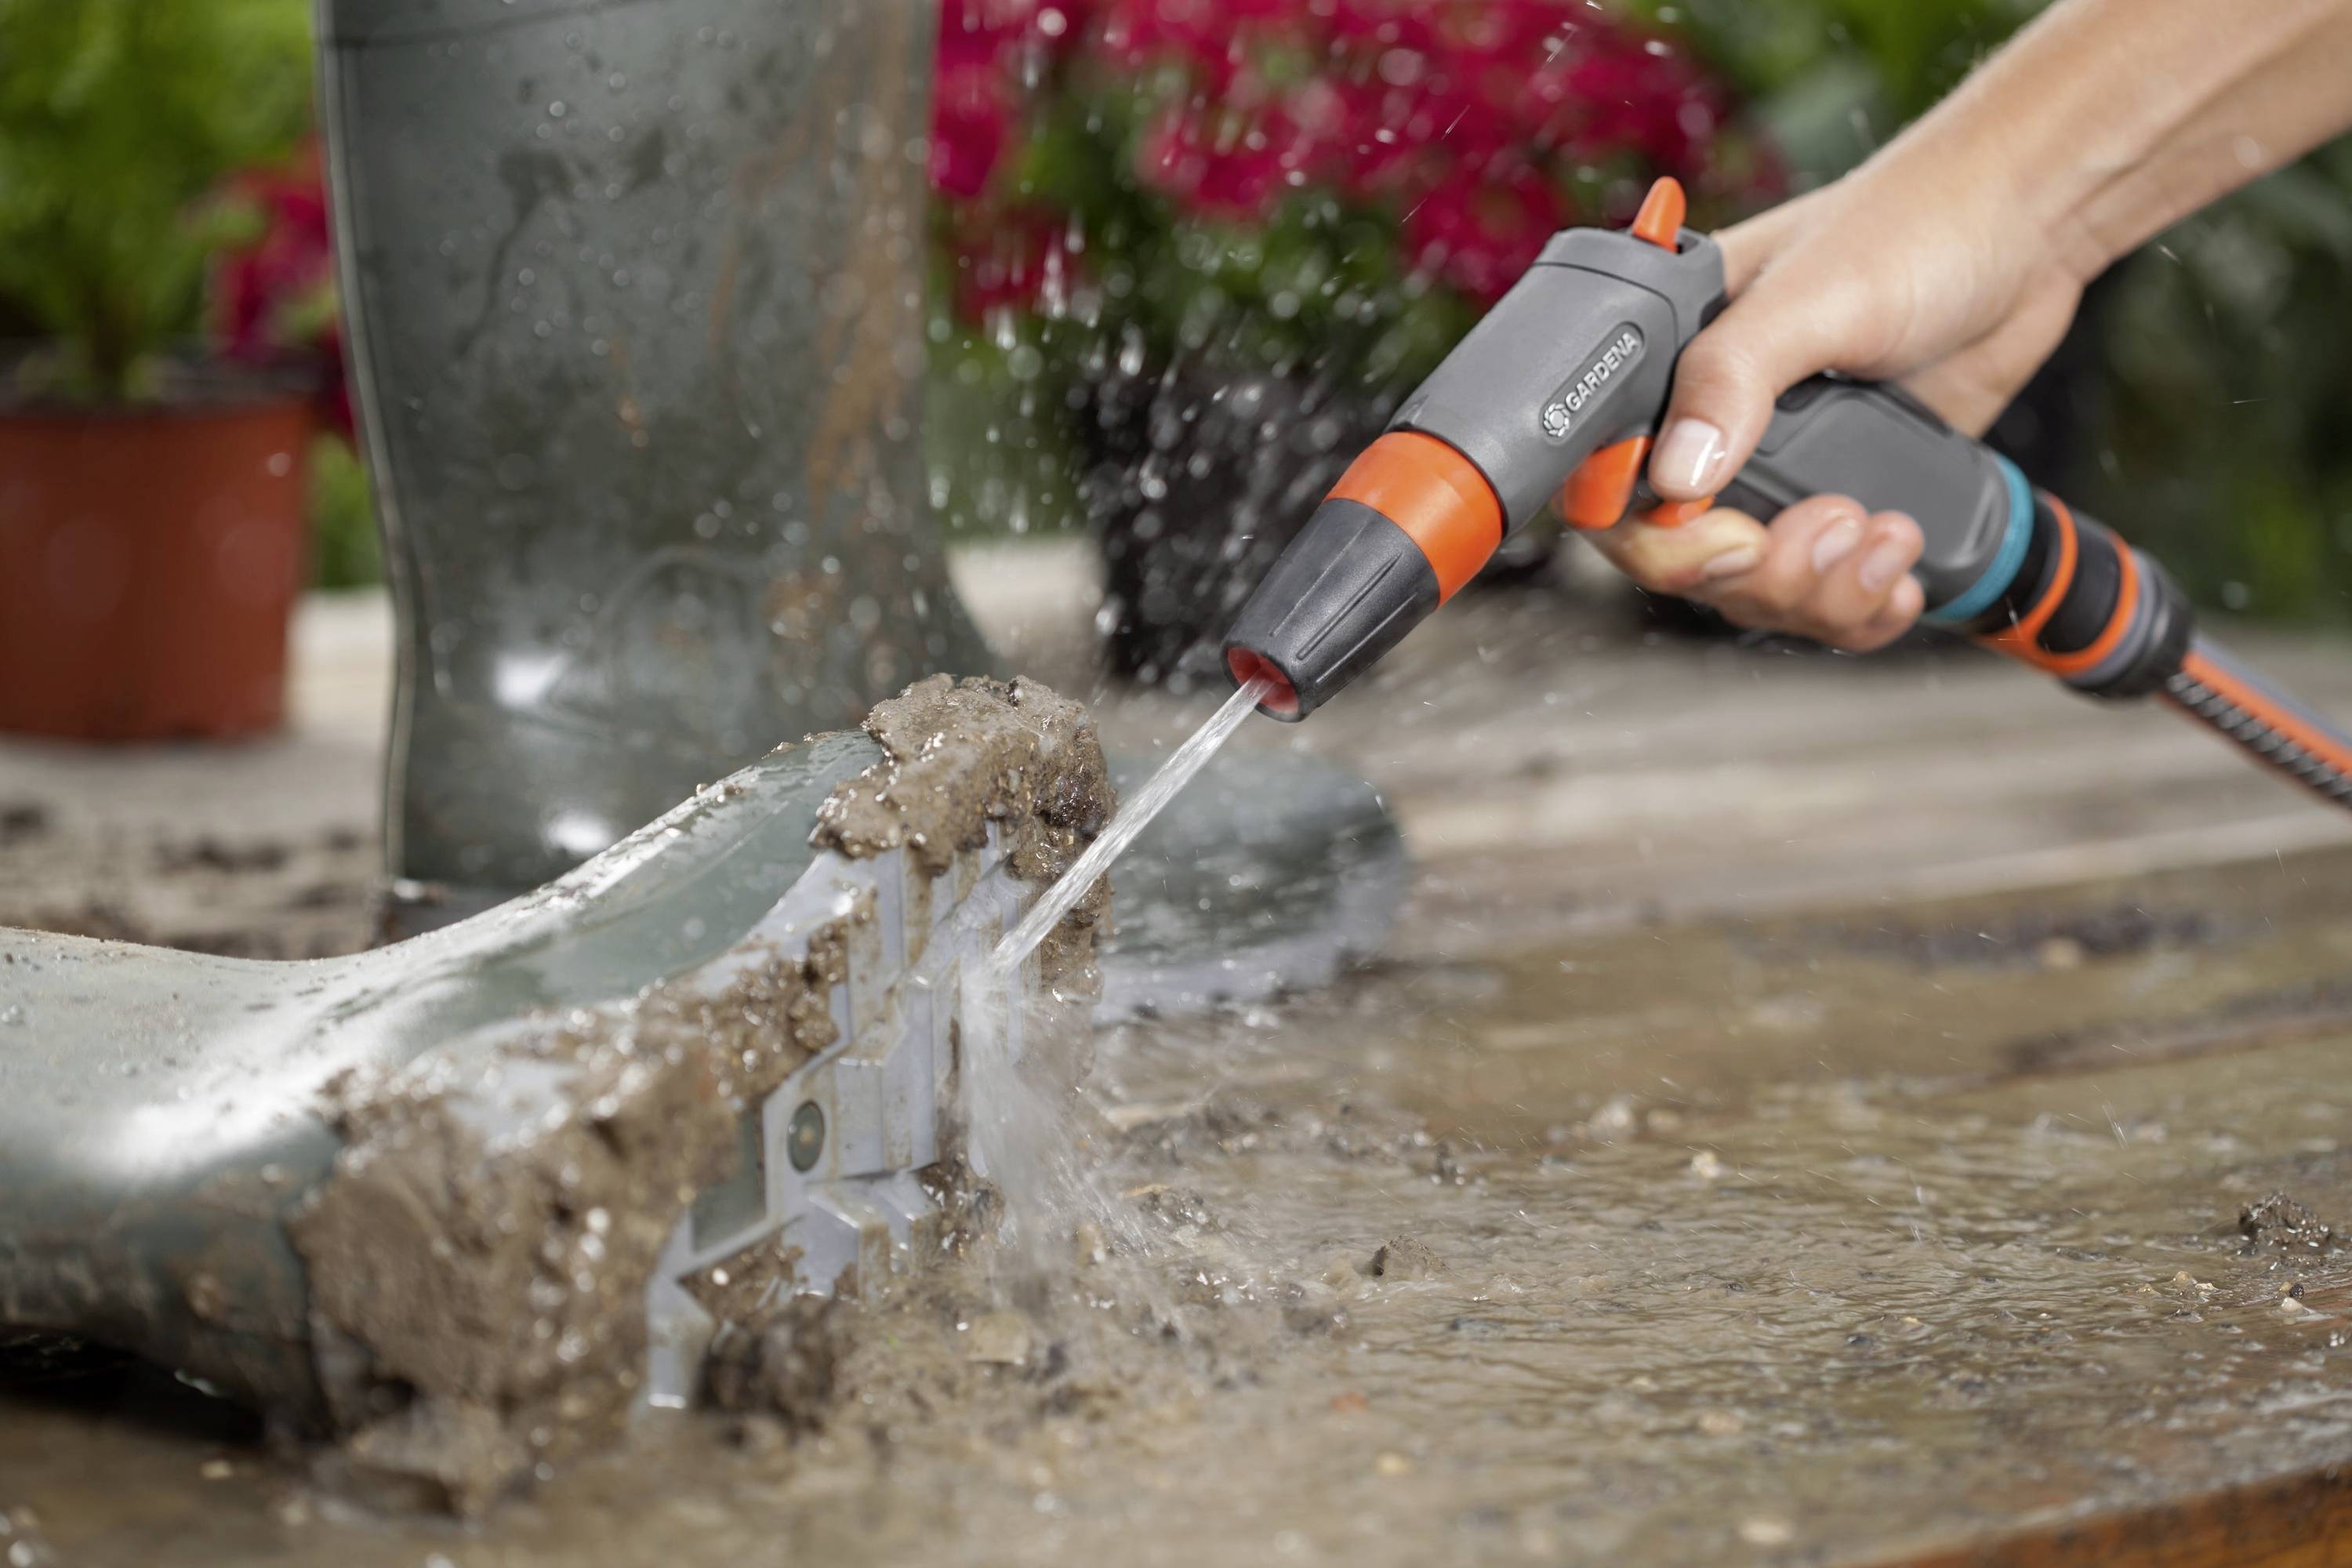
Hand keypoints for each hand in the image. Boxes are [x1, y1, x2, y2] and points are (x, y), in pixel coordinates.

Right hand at [1592, 150, 2090, 650]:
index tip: (1735, 539)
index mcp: (1674, 366)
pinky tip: (1901, 579)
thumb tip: (1676, 480)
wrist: (2028, 227)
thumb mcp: (1813, 293)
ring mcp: (1783, 471)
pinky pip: (1826, 593)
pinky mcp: (1847, 494)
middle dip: (1765, 573)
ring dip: (1825, 592)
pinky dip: (1861, 607)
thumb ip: (1733, 376)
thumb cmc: (1915, 222)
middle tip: (1837, 522)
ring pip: (1759, 591)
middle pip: (1687, 562)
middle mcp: (1715, 428)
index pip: (1612, 488)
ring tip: (1889, 534)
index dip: (1658, 540)